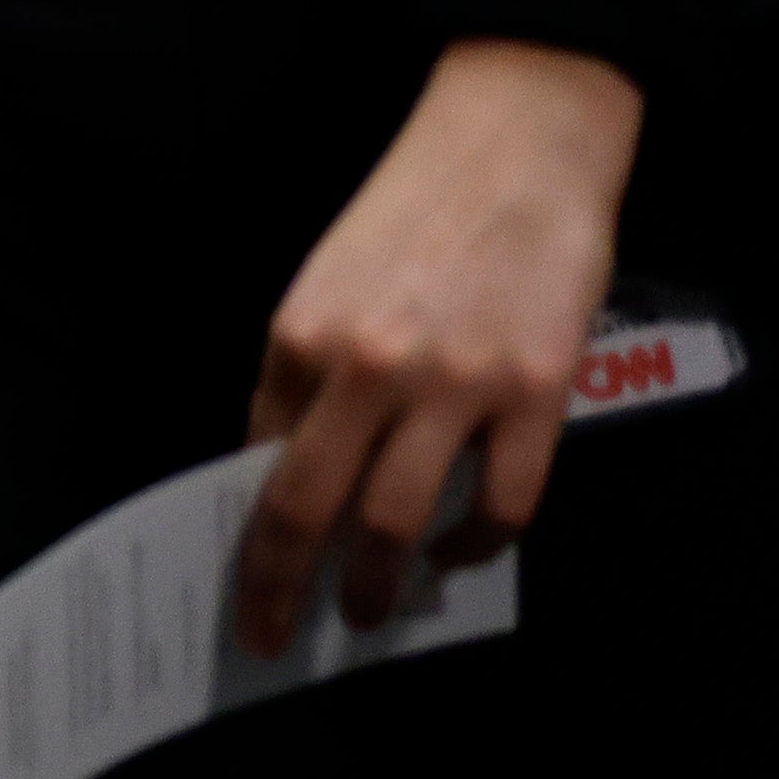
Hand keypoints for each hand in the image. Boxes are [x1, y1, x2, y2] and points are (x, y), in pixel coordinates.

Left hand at [232, 38, 642, 653]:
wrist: (517, 142)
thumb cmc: (417, 211)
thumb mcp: (330, 280)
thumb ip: (307, 373)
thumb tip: (286, 473)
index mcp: (301, 333)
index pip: (258, 462)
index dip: (247, 537)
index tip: (244, 588)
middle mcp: (364, 363)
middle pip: (309, 509)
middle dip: (286, 588)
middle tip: (279, 636)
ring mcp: (453, 383)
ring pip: (397, 523)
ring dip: (376, 585)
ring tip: (370, 609)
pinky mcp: (534, 392)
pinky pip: (502, 505)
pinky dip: (476, 546)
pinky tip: (461, 551)